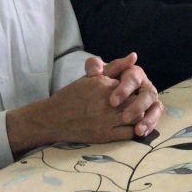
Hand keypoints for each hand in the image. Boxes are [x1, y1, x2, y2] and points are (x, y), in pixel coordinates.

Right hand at [7, 75, 136, 153]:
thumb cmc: (72, 95)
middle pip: (137, 101)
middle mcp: (107, 102)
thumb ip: (115, 66)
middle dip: (139, 102)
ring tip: (134, 114)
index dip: (134, 88)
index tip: (133, 91)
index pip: (132, 85)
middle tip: (136, 104)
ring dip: (138, 116)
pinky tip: (129, 126)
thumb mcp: (92, 77)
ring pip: (137, 117)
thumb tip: (134, 56)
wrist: (53, 119)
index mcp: (105, 85)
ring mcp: (107, 119)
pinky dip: (133, 130)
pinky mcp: (105, 135)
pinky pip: (129, 133)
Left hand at [85, 52, 162, 136]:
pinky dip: (150, 125)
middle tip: (124, 118)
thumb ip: (94, 66)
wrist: (99, 97)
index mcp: (134, 72)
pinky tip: (140, 133)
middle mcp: (145, 85)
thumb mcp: (96, 74)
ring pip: (156, 106)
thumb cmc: (99, 83)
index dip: (124, 89)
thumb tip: (97, 69)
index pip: (133, 77)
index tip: (112, 102)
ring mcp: (150, 99)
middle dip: (138, 106)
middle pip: (148, 93)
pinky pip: (155, 118)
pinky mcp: (152, 111)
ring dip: (149, 118)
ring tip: (138, 130)